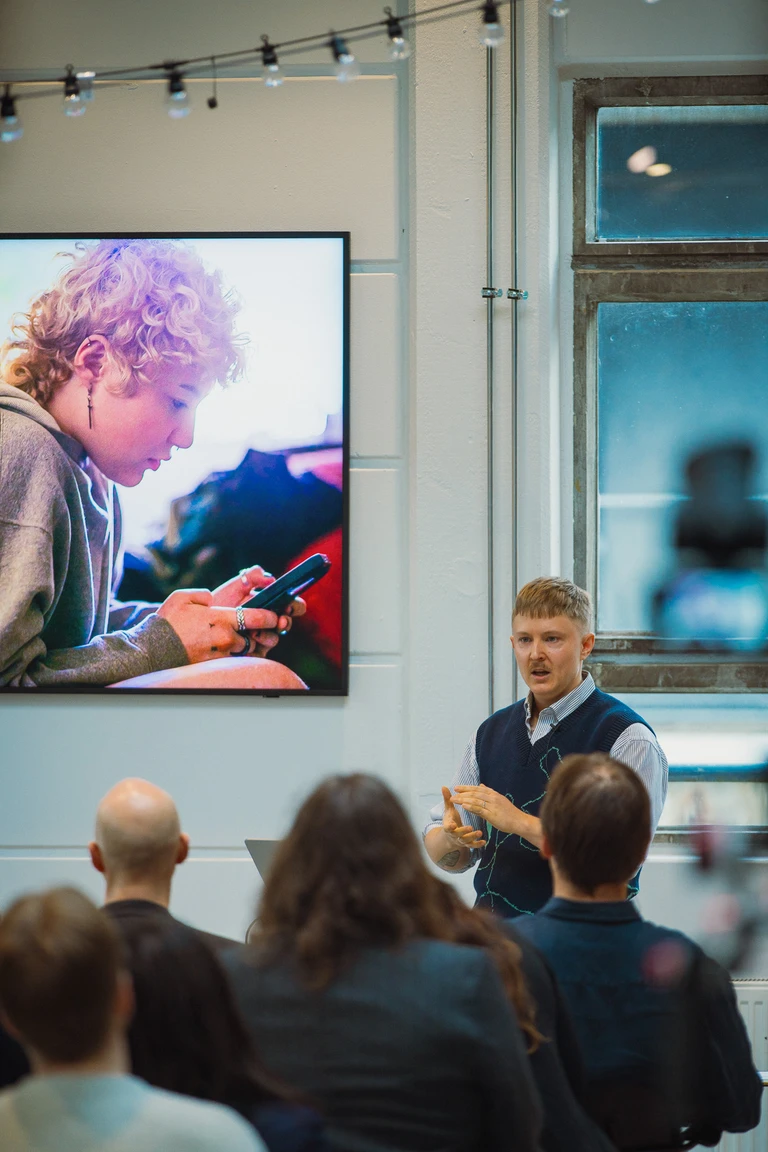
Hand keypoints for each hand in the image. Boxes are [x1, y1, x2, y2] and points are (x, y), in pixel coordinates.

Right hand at [157, 589, 279, 664]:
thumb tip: (211, 599)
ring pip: (246, 651)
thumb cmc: (167, 623)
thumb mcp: (182, 598)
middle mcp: (225, 638)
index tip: (274, 616)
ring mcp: (221, 655)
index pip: (257, 617)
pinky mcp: (215, 667)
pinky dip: (236, 658)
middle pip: (255, 637)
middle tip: (255, 630)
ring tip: (238, 640)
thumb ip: (202, 594)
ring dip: (246, 646)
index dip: (270, 617)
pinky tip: (228, 652)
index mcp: (221, 618)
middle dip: (258, 634)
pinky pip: (234, 663)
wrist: (153, 650)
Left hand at [211, 565, 306, 654]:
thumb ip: (252, 576)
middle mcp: (269, 623)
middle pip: (287, 624)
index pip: (292, 606)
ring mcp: (262, 638)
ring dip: (267, 635)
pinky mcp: (253, 652)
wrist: (201, 622)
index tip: (289, 605)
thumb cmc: (220, 603)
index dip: (295, 606)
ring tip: (254, 632)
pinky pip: (260, 653)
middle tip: (280, 620)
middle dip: (285, 622)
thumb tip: (270, 578)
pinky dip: (255, 647)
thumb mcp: (234, 586)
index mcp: (270, 606)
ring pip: (274, 639)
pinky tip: (246, 641)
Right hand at [441, 786, 485, 849]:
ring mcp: (461, 840)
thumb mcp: (448, 810)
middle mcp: (454, 834)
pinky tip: (484, 841)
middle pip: (458, 834)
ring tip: (480, 833)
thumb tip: (444, 786)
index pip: (448, 827)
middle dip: (463, 831)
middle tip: (470, 828)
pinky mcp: (467, 843)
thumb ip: (447, 799)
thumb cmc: (451, 819)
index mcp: (448, 826)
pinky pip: (472, 845)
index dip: (449, 826)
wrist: (451, 835)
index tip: (452, 824)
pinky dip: (478, 844)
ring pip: (466, 841)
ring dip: (472, 837)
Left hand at [452, 784, 518, 834]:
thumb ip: (489, 794)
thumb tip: (481, 785)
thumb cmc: (510, 813)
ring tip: (454, 799)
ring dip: (463, 799)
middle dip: (462, 793)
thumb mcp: (500, 800)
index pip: (477, 789)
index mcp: (494, 794)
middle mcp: (492, 798)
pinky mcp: (492, 814)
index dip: (466, 788)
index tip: (457, 787)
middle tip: (453, 793)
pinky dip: (471, 807)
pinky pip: (479, 809)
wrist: (519, 821)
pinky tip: (463, 806)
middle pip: (475, 793)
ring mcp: (492, 806)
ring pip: (475, 800)